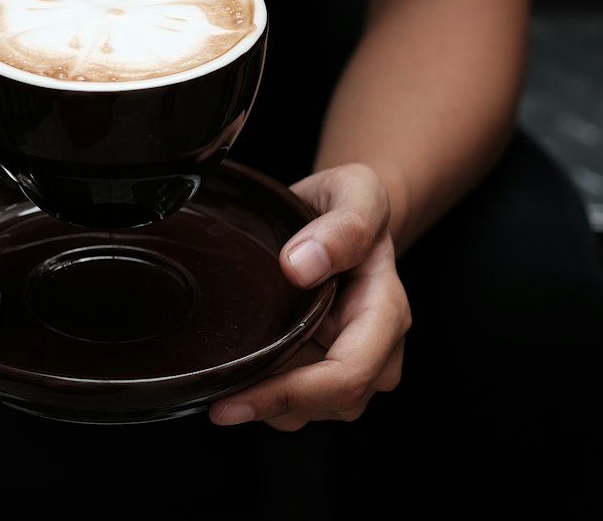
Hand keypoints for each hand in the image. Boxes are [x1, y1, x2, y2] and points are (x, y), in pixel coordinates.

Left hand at [207, 161, 410, 430]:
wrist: (346, 215)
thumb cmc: (350, 204)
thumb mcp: (356, 192)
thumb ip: (343, 226)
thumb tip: (301, 266)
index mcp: (386, 310)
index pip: (347, 374)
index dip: (290, 394)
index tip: (233, 398)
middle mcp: (378, 346)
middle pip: (330, 403)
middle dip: (271, 405)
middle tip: (215, 397)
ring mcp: (356, 362)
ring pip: (312, 410)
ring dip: (269, 402)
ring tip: (229, 373)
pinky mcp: (330, 367)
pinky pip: (300, 400)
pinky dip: (268, 394)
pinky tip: (243, 369)